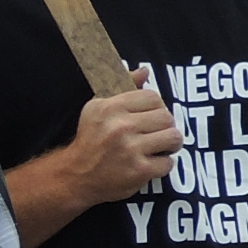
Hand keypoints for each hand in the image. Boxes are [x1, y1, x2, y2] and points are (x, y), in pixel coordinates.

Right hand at [58, 81, 182, 198]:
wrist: (74, 176)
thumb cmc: (90, 141)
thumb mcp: (98, 109)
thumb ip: (124, 88)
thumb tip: (145, 71)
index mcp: (110, 108)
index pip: (153, 97)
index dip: (156, 108)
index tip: (151, 117)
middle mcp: (120, 127)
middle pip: (166, 117)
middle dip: (166, 126)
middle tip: (158, 133)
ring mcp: (130, 149)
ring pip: (173, 137)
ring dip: (170, 144)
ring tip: (161, 147)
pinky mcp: (138, 171)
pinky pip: (168, 162)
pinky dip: (163, 165)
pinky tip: (151, 164)